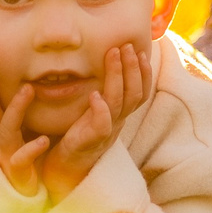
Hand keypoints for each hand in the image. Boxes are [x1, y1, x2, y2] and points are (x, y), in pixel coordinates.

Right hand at [0, 65, 49, 197]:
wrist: (25, 199)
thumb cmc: (20, 162)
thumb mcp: (15, 135)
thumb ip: (13, 113)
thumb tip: (22, 84)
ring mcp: (6, 157)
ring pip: (6, 131)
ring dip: (16, 109)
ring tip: (28, 89)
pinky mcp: (19, 174)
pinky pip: (22, 161)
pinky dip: (31, 150)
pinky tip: (42, 140)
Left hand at [40, 42, 150, 202]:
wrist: (67, 166)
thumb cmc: (82, 134)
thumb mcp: (98, 111)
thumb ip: (106, 93)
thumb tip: (111, 64)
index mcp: (121, 114)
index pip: (141, 91)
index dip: (143, 72)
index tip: (140, 51)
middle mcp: (118, 121)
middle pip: (134, 93)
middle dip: (132, 67)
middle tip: (126, 46)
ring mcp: (106, 131)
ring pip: (120, 103)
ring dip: (117, 76)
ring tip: (112, 55)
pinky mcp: (90, 140)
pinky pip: (101, 125)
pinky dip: (100, 110)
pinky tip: (94, 95)